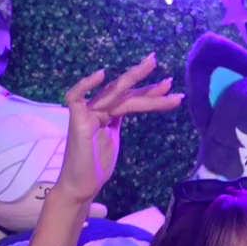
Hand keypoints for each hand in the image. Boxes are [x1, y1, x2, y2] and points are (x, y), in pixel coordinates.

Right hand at [54, 55, 184, 205]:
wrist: (81, 186)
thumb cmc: (96, 165)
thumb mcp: (114, 139)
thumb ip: (121, 121)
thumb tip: (139, 106)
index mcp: (108, 114)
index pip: (131, 98)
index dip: (149, 91)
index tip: (171, 87)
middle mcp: (98, 110)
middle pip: (123, 90)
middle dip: (141, 75)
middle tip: (156, 59)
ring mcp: (87, 114)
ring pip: (114, 95)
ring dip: (136, 81)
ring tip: (153, 68)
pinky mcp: (77, 121)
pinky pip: (76, 97)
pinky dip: (85, 85)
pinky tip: (101, 75)